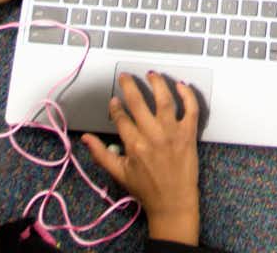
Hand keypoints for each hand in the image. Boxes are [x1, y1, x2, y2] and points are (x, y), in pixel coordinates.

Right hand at [83, 73, 203, 245]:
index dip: (115, 106)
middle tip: (125, 77)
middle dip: (129, 86)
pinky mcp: (189, 134)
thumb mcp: (119, 173)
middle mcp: (153, 135)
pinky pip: (190, 109)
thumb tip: (85, 138)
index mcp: (134, 145)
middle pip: (138, 102)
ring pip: (165, 100)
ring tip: (151, 74)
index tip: (113, 100)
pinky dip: (187, 95)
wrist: (173, 202)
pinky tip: (181, 85)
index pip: (121, 117)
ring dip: (157, 84)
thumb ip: (101, 154)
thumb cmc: (147, 190)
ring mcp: (172, 133)